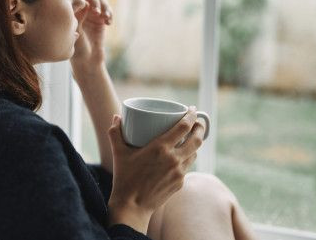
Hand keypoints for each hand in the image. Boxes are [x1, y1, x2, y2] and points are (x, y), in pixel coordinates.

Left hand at [70, 0, 112, 71]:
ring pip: (101, 1)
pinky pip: (108, 11)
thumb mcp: (76, 31)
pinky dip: (109, 14)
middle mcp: (83, 10)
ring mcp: (93, 15)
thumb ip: (79, 16)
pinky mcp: (102, 20)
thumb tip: (84, 2)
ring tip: (104, 16)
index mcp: (73, 10)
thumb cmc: (76, 47)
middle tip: (95, 9)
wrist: (87, 61)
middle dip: (95, 0)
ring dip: (104, 6)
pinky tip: (108, 23)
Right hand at [106, 107, 205, 232]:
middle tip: (197, 121)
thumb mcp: (118, 153)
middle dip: (200, 127)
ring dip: (196, 143)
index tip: (192, 109)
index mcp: (161, 148)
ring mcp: (179, 172)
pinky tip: (183, 155)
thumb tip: (116, 117)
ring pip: (195, 153)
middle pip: (196, 139)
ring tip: (192, 136)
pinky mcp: (180, 182)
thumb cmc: (124, 178)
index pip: (184, 126)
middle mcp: (174, 159)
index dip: (191, 115)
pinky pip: (188, 166)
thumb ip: (115, 132)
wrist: (132, 207)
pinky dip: (188, 157)